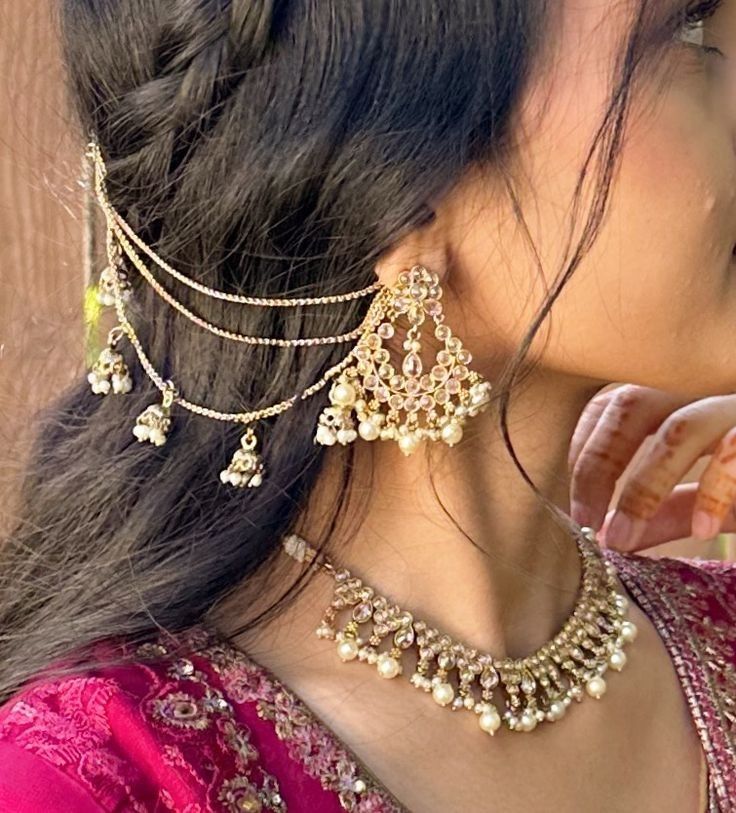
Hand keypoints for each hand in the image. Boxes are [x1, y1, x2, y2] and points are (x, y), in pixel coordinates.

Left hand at [568, 385, 735, 551]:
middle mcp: (708, 387)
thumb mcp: (716, 499)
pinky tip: (701, 531)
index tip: (575, 506)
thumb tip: (610, 537)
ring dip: (642, 487)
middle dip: (598, 465)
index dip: (583, 449)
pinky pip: (734, 450)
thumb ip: (668, 510)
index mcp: (686, 396)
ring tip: (623, 537)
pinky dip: (712, 492)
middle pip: (631, 405)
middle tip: (585, 523)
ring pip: (679, 427)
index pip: (613, 405)